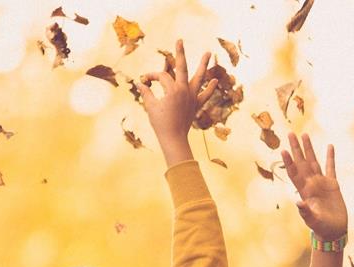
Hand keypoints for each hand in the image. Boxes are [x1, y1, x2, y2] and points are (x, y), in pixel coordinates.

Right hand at [138, 39, 216, 164]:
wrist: (174, 139)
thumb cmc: (160, 124)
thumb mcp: (150, 107)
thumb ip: (146, 92)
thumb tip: (139, 83)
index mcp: (172, 90)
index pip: (162, 76)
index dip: (152, 76)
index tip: (144, 81)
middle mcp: (184, 90)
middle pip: (181, 67)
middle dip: (180, 53)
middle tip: (180, 40)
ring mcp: (192, 97)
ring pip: (199, 78)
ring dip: (203, 65)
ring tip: (208, 52)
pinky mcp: (196, 105)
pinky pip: (205, 95)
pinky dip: (210, 88)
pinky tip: (214, 81)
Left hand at [283, 133, 346, 241]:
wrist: (333, 231)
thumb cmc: (322, 227)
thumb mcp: (313, 220)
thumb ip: (306, 212)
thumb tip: (298, 203)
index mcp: (304, 191)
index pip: (294, 173)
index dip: (288, 162)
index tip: (282, 150)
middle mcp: (311, 184)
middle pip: (302, 162)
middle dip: (296, 148)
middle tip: (290, 133)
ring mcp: (321, 183)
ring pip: (314, 161)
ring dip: (309, 148)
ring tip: (305, 134)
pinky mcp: (333, 185)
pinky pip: (331, 167)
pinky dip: (330, 157)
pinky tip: (329, 146)